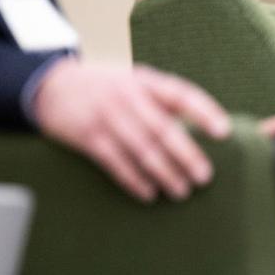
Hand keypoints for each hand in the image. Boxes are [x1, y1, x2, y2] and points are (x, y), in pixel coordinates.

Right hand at [32, 59, 230, 201]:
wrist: (51, 86)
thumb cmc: (106, 88)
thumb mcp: (133, 81)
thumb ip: (163, 99)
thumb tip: (205, 128)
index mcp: (145, 81)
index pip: (181, 94)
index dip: (204, 112)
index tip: (224, 132)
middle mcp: (127, 96)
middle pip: (163, 129)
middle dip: (187, 155)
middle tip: (205, 177)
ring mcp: (106, 116)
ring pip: (142, 150)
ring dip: (165, 173)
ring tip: (182, 191)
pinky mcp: (87, 137)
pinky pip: (116, 163)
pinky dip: (134, 180)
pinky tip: (149, 194)